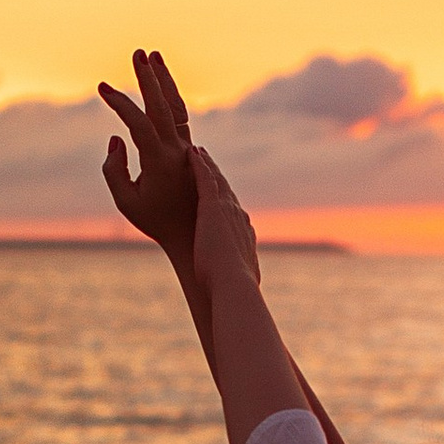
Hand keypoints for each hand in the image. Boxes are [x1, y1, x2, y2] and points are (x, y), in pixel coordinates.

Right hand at [98, 44, 198, 265]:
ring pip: (177, 107)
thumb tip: (115, 138)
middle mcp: (178, 150)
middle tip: (138, 53)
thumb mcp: (126, 201)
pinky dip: (171, 98)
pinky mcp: (192, 151)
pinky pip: (181, 117)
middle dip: (149, 78)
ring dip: (165, 81)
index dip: (121, 103)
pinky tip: (162, 87)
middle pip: (163, 106)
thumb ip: (114, 170)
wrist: (194, 235)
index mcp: (160, 162)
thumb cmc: (156, 221)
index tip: (102, 87)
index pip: (139, 123)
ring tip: (155, 57)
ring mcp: (188, 149)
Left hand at [191, 147, 260, 289]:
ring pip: (216, 180)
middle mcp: (238, 217)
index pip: (233, 212)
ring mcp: (226, 210)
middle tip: (209, 163)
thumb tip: (251, 286)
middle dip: (218, 177)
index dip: (226, 201)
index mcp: (243, 235)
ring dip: (208, 165)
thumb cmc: (233, 291)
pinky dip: (199, 164)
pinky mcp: (212, 207)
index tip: (221, 194)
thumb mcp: (241, 281)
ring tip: (199, 152)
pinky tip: (192, 153)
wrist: (234, 285)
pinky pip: (205, 179)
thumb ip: (244, 276)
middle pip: (226, 191)